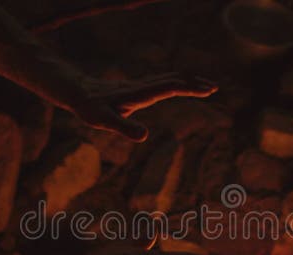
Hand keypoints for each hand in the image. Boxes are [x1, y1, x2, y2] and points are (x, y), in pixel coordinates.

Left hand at [71, 73, 217, 141]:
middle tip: (214, 88)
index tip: (208, 89)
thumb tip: (144, 136)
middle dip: (194, 83)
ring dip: (188, 81)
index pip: (170, 87)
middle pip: (173, 79)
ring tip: (205, 86)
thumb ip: (123, 127)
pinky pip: (162, 82)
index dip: (189, 87)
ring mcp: (140, 86)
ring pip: (168, 79)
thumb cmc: (90, 108)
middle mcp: (142, 87)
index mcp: (139, 93)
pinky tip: (179, 87)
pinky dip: (177, 83)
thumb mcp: (104, 121)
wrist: (77, 92)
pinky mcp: (137, 89)